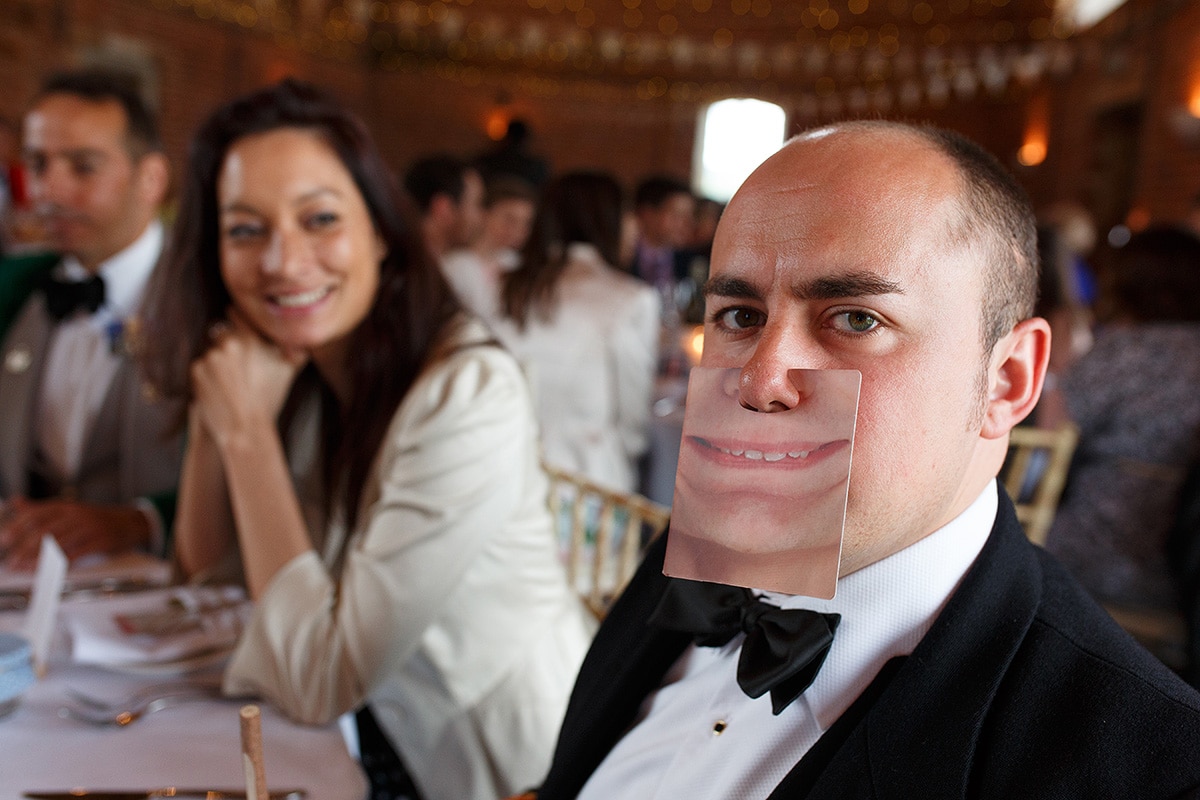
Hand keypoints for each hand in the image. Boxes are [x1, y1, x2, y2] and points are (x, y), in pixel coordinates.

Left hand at [0, 497, 151, 568]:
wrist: (131, 522)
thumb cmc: (96, 519)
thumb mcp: (70, 509)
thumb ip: (42, 509)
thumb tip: (15, 502)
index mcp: (67, 506)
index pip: (37, 514)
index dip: (18, 527)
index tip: (4, 539)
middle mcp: (77, 514)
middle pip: (45, 531)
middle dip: (25, 548)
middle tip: (12, 561)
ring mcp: (90, 528)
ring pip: (59, 544)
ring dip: (39, 559)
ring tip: (25, 569)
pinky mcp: (101, 541)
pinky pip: (76, 554)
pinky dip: (61, 564)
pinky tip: (50, 570)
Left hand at [190, 311, 307, 448]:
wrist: (245, 428)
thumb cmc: (270, 400)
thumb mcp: (287, 371)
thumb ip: (294, 349)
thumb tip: (302, 338)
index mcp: (250, 338)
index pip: (236, 314)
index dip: (237, 319)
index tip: (237, 323)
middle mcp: (228, 342)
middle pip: (221, 331)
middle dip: (226, 342)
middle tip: (236, 363)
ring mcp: (210, 356)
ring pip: (211, 349)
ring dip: (217, 360)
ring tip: (230, 382)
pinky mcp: (196, 370)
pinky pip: (200, 365)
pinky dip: (207, 374)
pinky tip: (219, 389)